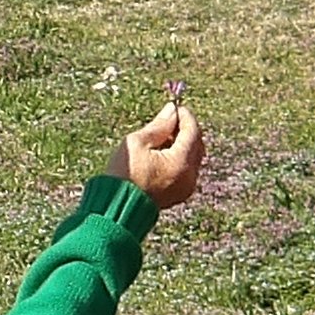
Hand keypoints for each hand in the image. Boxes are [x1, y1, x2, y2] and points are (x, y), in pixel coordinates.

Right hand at [120, 95, 205, 211]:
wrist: (116, 207)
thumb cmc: (124, 174)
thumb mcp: (138, 143)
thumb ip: (159, 125)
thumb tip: (172, 110)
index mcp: (181, 163)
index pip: (193, 131)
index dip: (185, 116)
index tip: (173, 107)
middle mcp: (189, 176)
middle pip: (197, 144)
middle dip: (186, 129)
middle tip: (168, 119)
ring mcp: (186, 187)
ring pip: (193, 157)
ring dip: (183, 143)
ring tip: (161, 136)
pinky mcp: (180, 194)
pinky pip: (187, 169)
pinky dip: (180, 157)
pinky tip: (162, 152)